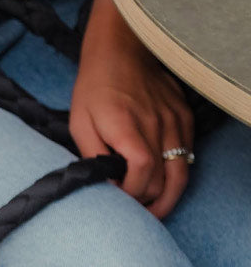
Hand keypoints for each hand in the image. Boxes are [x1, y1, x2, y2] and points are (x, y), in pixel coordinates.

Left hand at [70, 0, 192, 219]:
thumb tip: (105, 186)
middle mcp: (157, 126)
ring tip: (154, 212)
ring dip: (168, 198)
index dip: (130, 195)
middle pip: (162, 180)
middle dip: (147, 203)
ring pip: (181, 174)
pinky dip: (176, 175)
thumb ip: (92, 157)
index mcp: (127, 128)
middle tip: (135, 215)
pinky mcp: (184, 117)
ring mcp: (175, 122)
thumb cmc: (95, 88)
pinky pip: (187, 156)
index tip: (118, 203)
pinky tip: (161, 183)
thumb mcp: (79, 124)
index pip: (140, 174)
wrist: (121, 50)